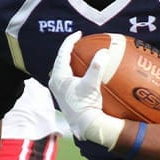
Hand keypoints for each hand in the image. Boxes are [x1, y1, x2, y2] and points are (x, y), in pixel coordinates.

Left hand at [48, 31, 123, 148]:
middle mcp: (56, 82)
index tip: (79, 34)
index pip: (62, 53)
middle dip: (70, 49)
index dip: (70, 41)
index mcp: (58, 77)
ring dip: (71, 60)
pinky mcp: (65, 95)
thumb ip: (97, 67)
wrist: (85, 125)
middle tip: (79, 42)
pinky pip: (68, 76)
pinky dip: (75, 70)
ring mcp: (59, 89)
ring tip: (81, 53)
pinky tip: (83, 71)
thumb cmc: (86, 105)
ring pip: (64, 68)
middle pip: (61, 60)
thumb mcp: (91, 84)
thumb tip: (104, 52)